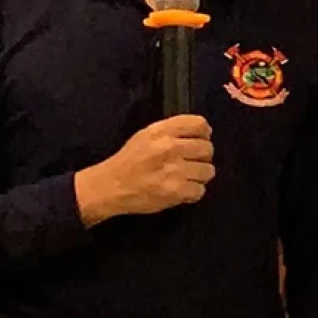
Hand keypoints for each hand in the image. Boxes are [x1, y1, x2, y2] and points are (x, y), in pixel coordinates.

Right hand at [74, 115, 214, 225]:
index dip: (203, 134)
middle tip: (190, 163)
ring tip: (184, 177)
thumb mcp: (146, 135)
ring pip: (208, 170)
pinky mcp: (176, 191)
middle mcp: (169, 148)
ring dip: (198, 176)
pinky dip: (192, 193)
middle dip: (201, 157)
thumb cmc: (129, 161)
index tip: (199, 140)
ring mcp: (174, 170)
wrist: (109, 187)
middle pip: (207, 148)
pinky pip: (200, 190)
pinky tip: (180, 190)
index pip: (199, 124)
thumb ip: (172, 131)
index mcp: (161, 131)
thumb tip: (202, 132)